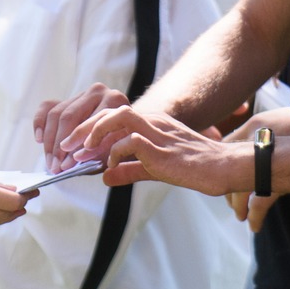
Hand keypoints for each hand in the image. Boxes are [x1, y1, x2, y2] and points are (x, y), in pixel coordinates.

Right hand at [37, 83, 128, 170]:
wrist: (127, 128)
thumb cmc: (124, 141)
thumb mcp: (118, 149)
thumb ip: (96, 154)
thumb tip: (69, 162)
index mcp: (115, 101)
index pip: (89, 123)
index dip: (76, 146)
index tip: (66, 166)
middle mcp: (98, 91)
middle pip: (68, 117)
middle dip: (58, 145)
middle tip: (54, 166)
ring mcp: (81, 93)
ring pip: (56, 114)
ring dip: (49, 141)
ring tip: (50, 162)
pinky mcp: (67, 98)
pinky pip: (46, 107)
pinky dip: (39, 123)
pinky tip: (39, 139)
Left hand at [75, 105, 251, 193]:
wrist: (223, 168)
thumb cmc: (195, 167)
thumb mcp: (155, 169)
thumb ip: (129, 170)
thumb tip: (105, 178)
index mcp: (152, 122)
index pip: (113, 114)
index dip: (90, 127)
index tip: (74, 145)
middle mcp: (153, 121)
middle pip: (110, 110)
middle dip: (84, 127)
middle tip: (66, 146)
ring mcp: (157, 132)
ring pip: (118, 117)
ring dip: (95, 134)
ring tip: (82, 152)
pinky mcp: (161, 148)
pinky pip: (130, 142)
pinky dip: (114, 153)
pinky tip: (109, 167)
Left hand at [223, 108, 289, 231]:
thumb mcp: (277, 118)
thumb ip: (259, 130)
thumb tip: (245, 145)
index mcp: (253, 127)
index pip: (226, 147)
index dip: (222, 164)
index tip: (223, 174)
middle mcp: (255, 144)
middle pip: (229, 171)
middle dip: (227, 189)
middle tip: (230, 202)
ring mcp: (267, 162)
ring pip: (241, 188)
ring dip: (237, 204)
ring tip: (239, 215)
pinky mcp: (281, 179)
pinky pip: (261, 202)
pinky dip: (255, 215)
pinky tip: (253, 226)